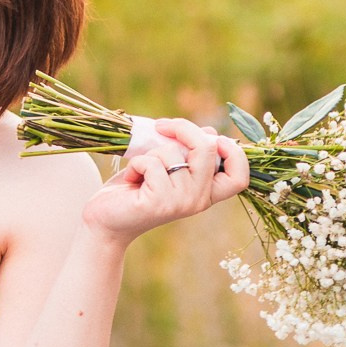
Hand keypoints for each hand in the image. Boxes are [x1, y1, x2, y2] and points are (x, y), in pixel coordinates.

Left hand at [81, 118, 248, 245]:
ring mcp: (181, 202)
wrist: (106, 220)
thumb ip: (188, 152)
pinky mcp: (159, 202)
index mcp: (206, 192)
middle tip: (161, 126)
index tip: (211, 137)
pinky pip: (152, 163)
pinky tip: (132, 179)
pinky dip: (137, 163)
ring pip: (173, 153)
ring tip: (140, 171)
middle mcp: (198, 200)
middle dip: (183, 128)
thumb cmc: (136, 189)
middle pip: (208, 149)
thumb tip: (210, 132)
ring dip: (150, 152)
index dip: (234, 152)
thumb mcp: (167, 166)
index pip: (239, 176)